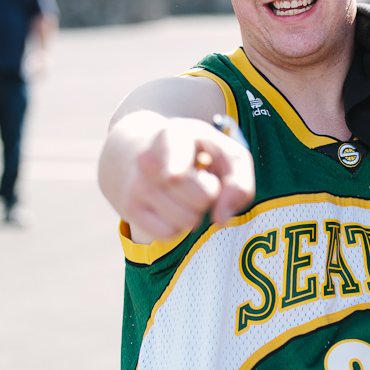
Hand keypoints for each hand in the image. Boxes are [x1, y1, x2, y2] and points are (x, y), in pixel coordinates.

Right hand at [120, 117, 254, 240]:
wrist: (149, 152)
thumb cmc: (199, 153)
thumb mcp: (226, 153)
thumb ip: (239, 180)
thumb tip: (221, 218)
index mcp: (174, 135)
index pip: (175, 153)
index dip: (176, 166)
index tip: (173, 177)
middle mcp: (148, 159)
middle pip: (202, 198)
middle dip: (210, 195)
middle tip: (198, 179)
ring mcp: (136, 184)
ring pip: (187, 221)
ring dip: (195, 212)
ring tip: (184, 192)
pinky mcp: (129, 208)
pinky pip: (168, 234)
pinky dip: (178, 225)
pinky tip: (171, 205)